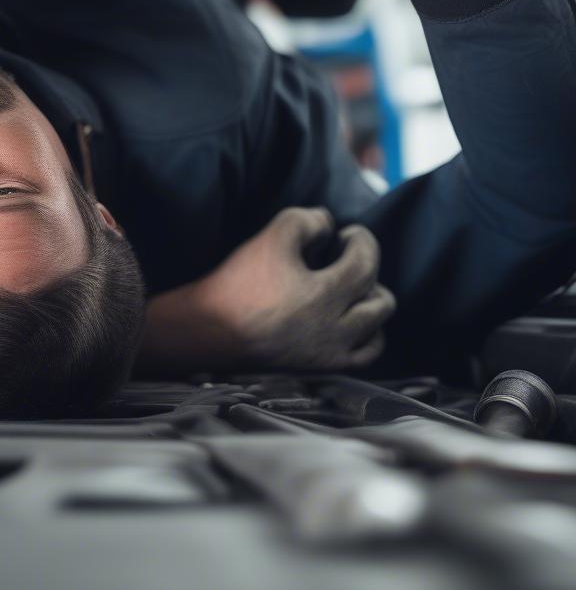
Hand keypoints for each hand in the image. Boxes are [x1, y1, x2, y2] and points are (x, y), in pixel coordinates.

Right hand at [140, 208, 394, 373]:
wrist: (208, 329)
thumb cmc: (240, 281)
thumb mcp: (272, 235)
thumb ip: (307, 220)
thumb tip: (328, 225)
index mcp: (327, 294)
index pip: (367, 262)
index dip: (363, 241)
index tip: (347, 233)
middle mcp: (337, 329)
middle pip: (381, 299)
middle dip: (368, 273)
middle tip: (345, 260)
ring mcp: (330, 354)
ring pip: (377, 330)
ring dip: (371, 306)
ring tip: (349, 291)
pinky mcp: (319, 369)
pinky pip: (362, 357)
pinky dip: (365, 337)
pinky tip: (347, 322)